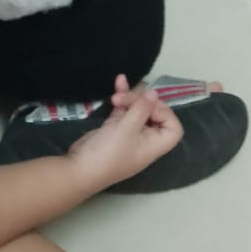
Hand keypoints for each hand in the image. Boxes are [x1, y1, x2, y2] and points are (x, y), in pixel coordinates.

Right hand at [67, 76, 182, 192]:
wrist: (78, 170)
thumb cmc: (108, 152)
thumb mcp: (127, 129)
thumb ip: (142, 109)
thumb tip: (154, 93)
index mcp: (153, 145)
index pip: (173, 130)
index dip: (166, 114)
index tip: (151, 107)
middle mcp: (144, 140)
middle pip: (154, 115)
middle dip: (143, 102)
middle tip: (130, 98)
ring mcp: (129, 134)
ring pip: (137, 111)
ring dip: (130, 98)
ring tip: (116, 95)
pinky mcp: (114, 129)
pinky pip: (123, 111)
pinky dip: (121, 98)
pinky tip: (119, 81)